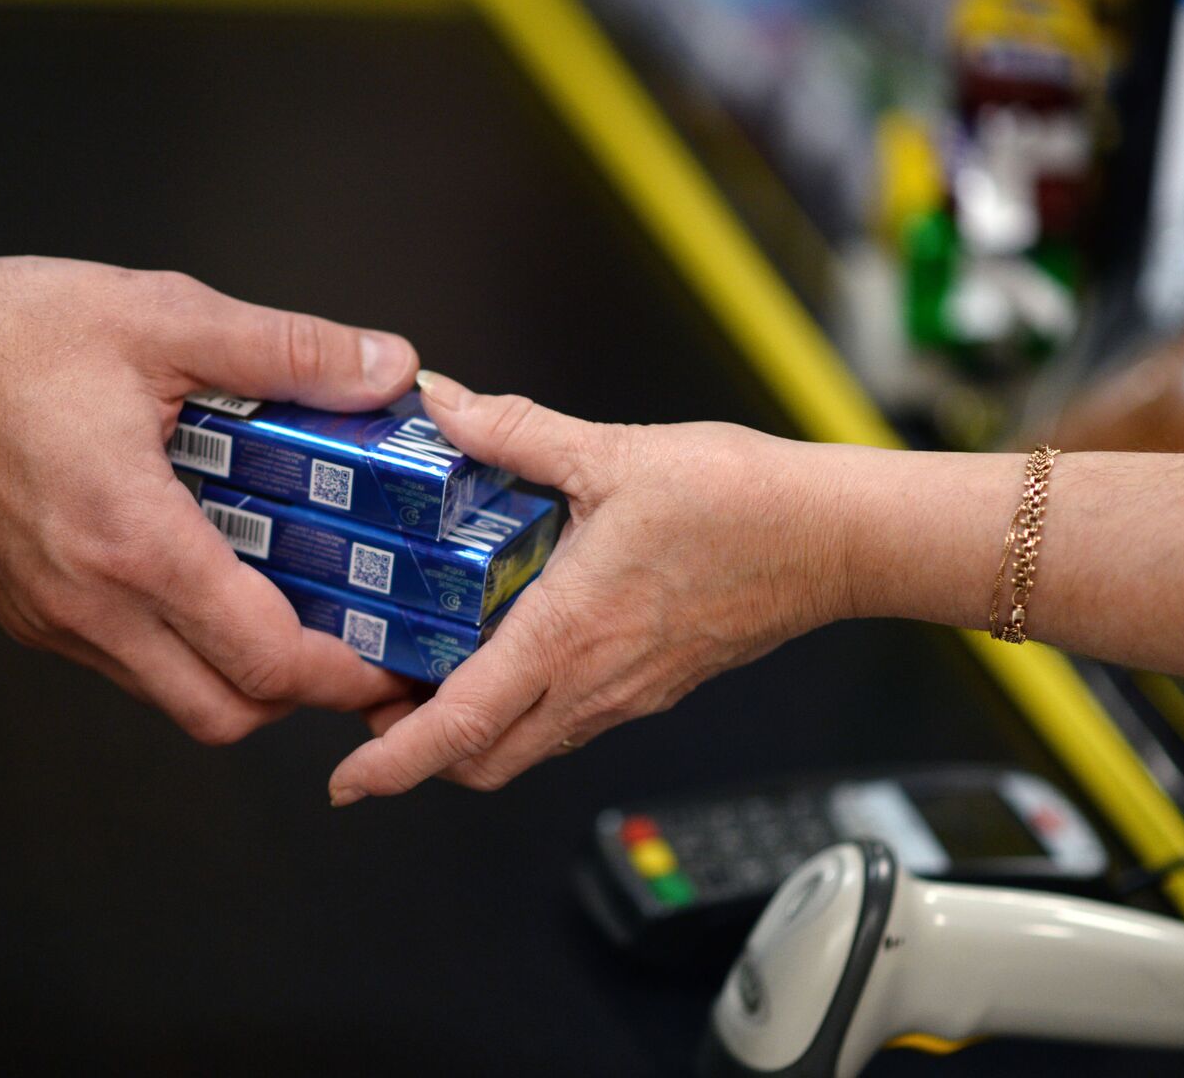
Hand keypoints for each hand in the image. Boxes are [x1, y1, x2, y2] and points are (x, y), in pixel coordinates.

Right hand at [0, 256, 418, 742]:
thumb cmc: (8, 336)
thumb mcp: (162, 316)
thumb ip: (287, 349)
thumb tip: (386, 370)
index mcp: (135, 541)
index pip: (266, 660)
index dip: (345, 672)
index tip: (390, 657)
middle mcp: (91, 606)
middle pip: (225, 713)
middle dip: (301, 693)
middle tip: (349, 642)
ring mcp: (52, 620)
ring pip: (172, 699)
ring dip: (238, 676)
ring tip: (286, 611)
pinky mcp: (25, 614)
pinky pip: (123, 666)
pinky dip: (181, 653)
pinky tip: (206, 585)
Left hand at [328, 372, 851, 801]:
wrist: (836, 539)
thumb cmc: (742, 502)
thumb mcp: (613, 453)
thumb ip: (516, 431)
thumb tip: (445, 404)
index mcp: (567, 635)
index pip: (461, 726)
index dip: (394, 762)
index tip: (348, 779)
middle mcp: (592, 684)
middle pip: (482, 761)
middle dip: (417, 754)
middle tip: (376, 703)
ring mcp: (624, 694)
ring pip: (525, 747)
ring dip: (469, 734)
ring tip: (429, 677)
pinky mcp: (651, 686)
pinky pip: (565, 722)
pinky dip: (518, 711)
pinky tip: (507, 649)